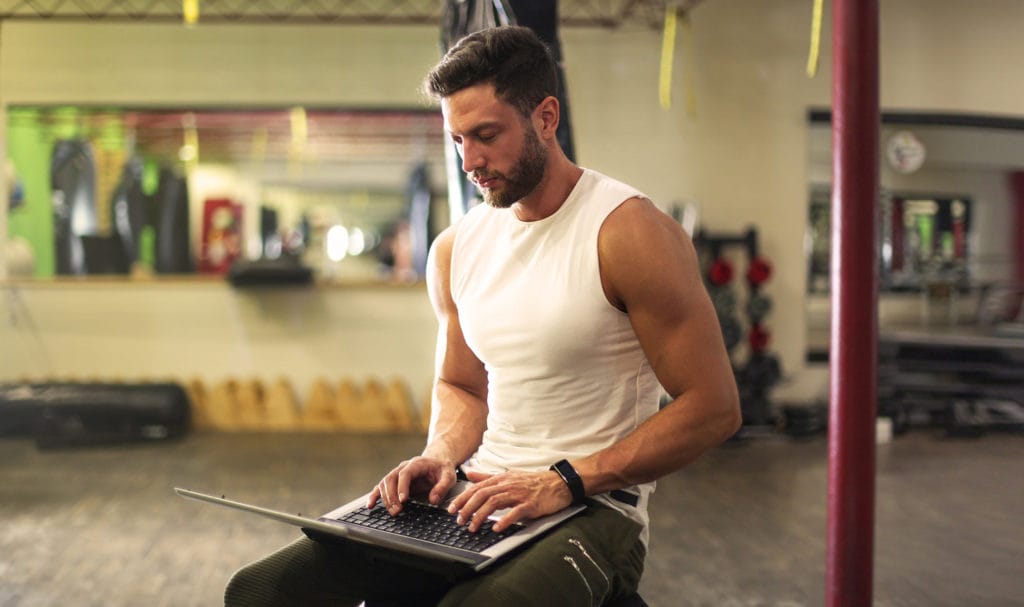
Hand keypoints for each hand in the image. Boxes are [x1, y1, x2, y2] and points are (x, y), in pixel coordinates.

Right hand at [366, 456, 457, 514]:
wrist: (437, 461)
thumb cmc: (443, 469)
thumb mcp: (449, 476)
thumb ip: (442, 487)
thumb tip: (433, 500)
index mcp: (416, 464)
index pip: (405, 474)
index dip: (402, 486)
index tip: (403, 500)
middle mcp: (404, 467)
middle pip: (391, 479)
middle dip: (392, 496)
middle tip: (398, 511)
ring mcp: (397, 473)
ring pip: (384, 483)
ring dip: (385, 498)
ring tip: (393, 512)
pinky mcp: (395, 481)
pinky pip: (381, 487)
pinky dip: (374, 495)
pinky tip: (370, 505)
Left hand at [446, 469, 573, 532]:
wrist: (558, 483)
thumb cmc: (533, 482)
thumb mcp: (508, 476)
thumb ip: (487, 477)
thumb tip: (469, 473)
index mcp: (501, 479)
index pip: (477, 488)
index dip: (462, 498)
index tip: (452, 509)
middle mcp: (508, 485)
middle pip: (482, 495)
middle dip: (468, 508)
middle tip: (459, 521)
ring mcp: (519, 494)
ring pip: (495, 502)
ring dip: (481, 516)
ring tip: (473, 527)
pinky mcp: (531, 504)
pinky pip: (516, 512)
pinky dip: (505, 520)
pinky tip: (497, 528)